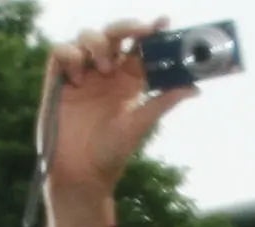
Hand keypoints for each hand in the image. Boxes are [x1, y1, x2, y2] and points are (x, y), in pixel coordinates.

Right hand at [41, 21, 196, 226]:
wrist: (81, 176)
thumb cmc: (111, 154)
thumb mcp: (140, 124)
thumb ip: (164, 101)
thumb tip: (196, 87)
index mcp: (128, 80)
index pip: (140, 46)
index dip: (152, 31)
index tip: (164, 22)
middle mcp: (105, 73)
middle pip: (114, 33)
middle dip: (126, 26)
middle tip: (140, 31)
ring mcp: (81, 75)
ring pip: (87, 36)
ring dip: (99, 43)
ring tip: (105, 68)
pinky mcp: (58, 82)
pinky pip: (60, 52)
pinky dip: (71, 55)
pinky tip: (78, 78)